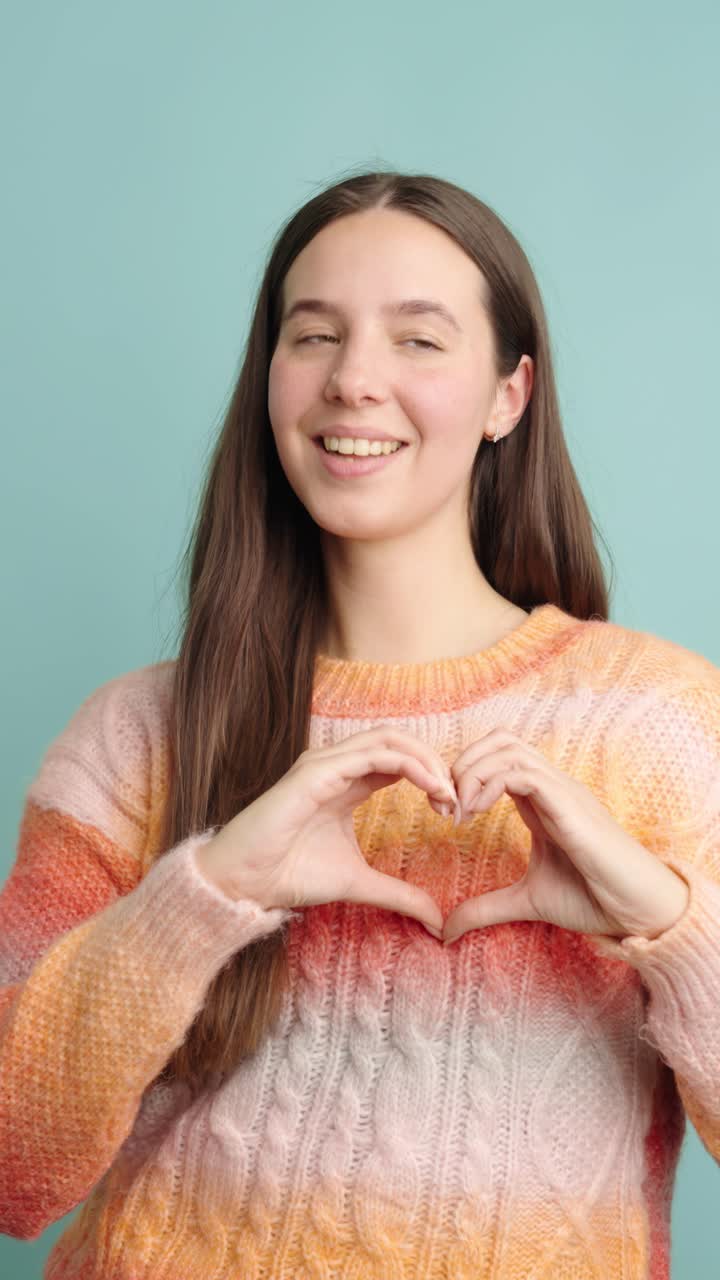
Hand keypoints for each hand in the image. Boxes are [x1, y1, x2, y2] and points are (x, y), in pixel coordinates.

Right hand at [195, 728, 454, 938]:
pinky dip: (408, 764)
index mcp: (347, 782)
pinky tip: (428, 786)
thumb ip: (399, 894)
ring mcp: (325, 763)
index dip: (432, 777)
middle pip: (400, 741)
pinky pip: (372, 754)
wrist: (244, 883)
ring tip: (447, 792)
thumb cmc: (290, 875)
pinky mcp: (316, 771)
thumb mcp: (359, 884)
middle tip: (457, 799)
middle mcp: (337, 764)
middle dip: (435, 763)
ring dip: (426, 761)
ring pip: (390, 739)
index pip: (399, 759)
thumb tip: (437, 920)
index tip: (452, 810)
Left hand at [441, 727, 689, 945]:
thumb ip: (485, 909)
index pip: (496, 758)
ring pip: (508, 748)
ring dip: (471, 772)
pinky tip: (476, 814)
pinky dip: (490, 784)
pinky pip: (524, 773)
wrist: (639, 910)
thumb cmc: (594, 899)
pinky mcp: (569, 805)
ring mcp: (562, 791)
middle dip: (461, 763)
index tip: (444, 814)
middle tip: (444, 806)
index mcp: (540, 800)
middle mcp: (551, 787)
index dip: (462, 774)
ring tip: (458, 811)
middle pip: (499, 740)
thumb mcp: (526, 902)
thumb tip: (447, 931)